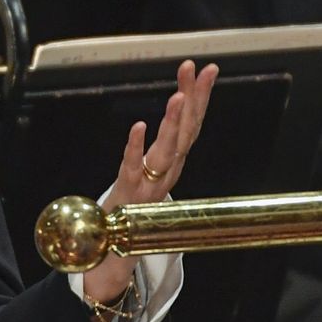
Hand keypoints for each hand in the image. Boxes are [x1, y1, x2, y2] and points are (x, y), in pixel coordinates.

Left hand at [83, 59, 217, 302]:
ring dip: (173, 123)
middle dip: (194, 98)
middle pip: (186, 132)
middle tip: (198, 69)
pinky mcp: (127, 194)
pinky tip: (139, 126)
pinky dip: (135, 148)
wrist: (114, 252)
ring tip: (178, 95)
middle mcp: (168, 172)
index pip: (191, 125)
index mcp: (173, 164)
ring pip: (167, 151)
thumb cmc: (132, 207)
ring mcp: (149, 184)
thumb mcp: (149, 174)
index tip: (206, 69)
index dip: (200, 97)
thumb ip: (159, 149)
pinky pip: (132, 168)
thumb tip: (169, 121)